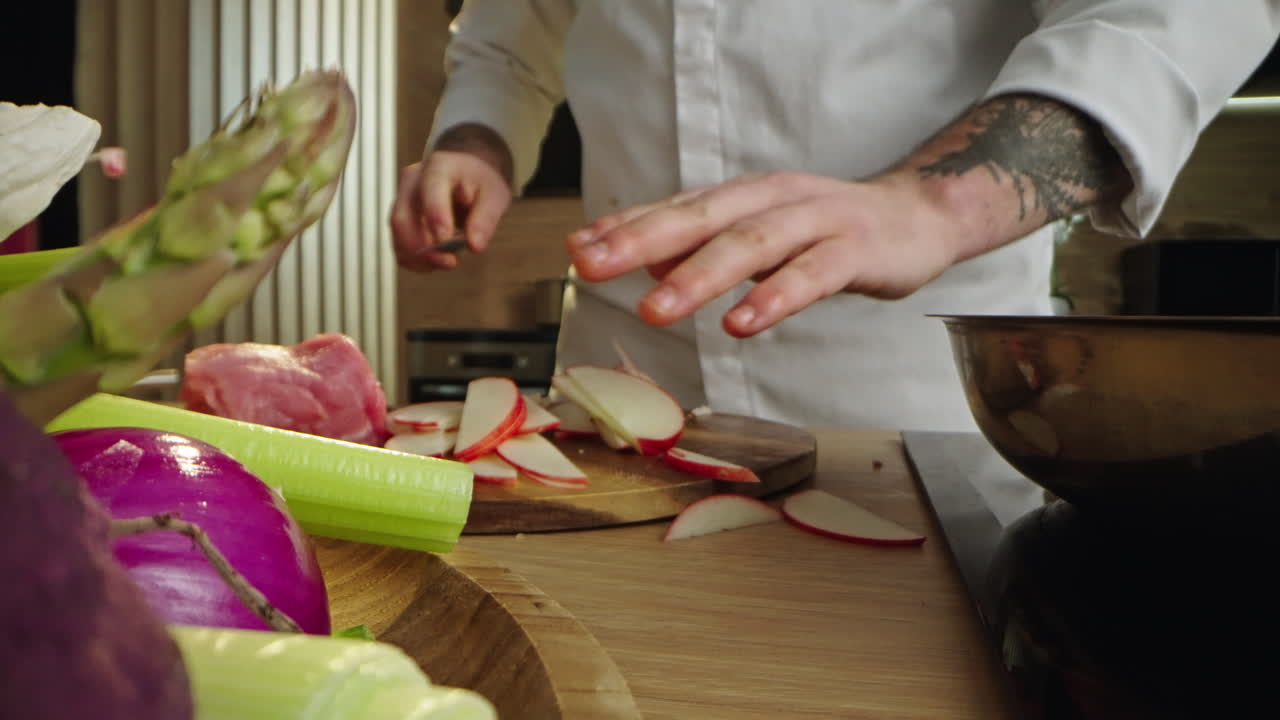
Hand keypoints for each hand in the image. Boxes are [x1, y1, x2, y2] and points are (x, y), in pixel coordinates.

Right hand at [389, 148, 511, 271]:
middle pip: (402, 219)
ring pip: (397, 236)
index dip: (436, 220)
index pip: (430, 192)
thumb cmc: (480, 182)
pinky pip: (399, 246)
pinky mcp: (401, 219)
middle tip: (450, 262)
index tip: (447, 244)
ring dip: (420, 258)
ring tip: (448, 261)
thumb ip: (485, 219)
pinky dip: (416, 260)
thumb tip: (474, 245)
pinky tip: (436, 260)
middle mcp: (412, 182)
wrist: (468, 174)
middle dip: (424, 248)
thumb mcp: (494, 195)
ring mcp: (402, 200)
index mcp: (439, 167)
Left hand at [565, 171, 960, 336]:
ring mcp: (816, 222)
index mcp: (744, 197)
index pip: (675, 209)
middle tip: (592, 268)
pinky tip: (741, 323)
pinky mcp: (855, 251)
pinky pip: (811, 276)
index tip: (577, 249)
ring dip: (698, 277)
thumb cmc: (827, 230)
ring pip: (751, 246)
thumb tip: (644, 262)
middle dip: (641, 243)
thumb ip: (705, 245)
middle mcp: (773, 200)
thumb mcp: (760, 233)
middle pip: (700, 219)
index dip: (625, 228)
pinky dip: (774, 299)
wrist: (919, 218)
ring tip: (654, 310)